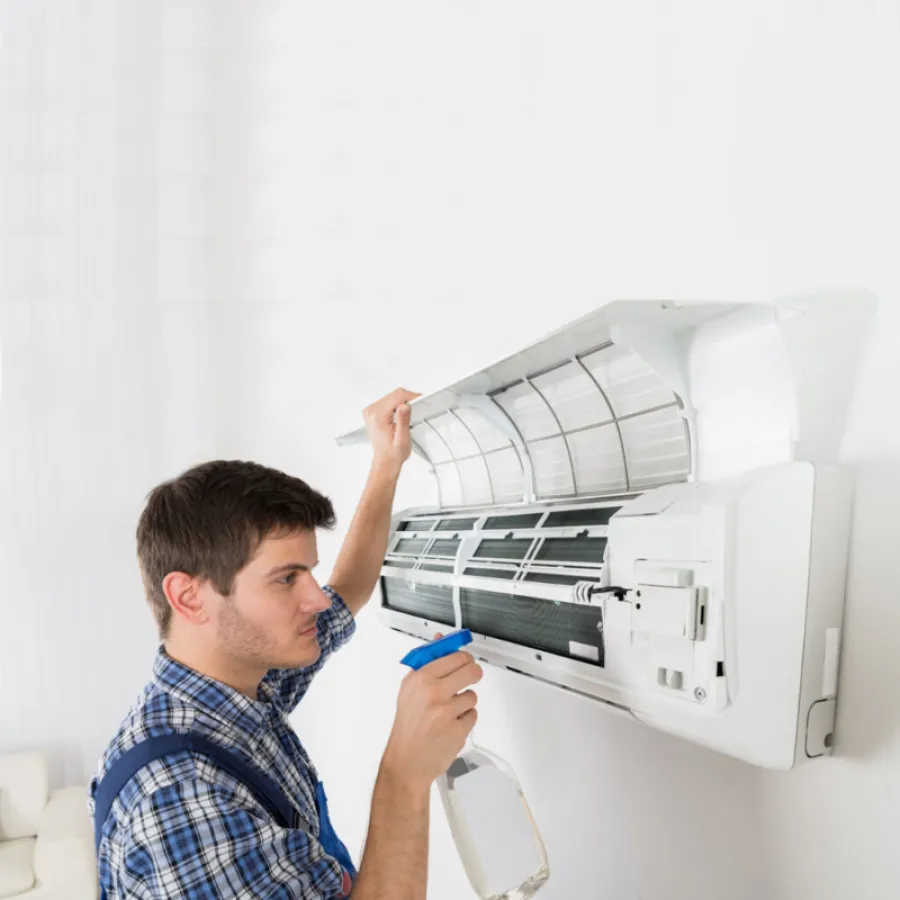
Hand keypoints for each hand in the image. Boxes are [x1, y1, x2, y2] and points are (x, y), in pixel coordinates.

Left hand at [363, 388, 421, 474]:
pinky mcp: (372, 411)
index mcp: (378, 416)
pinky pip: (388, 401)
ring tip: (405, 418)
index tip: (420, 401)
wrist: (385, 460)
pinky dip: (397, 406)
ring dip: (402, 403)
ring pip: (392, 396)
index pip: (398, 395)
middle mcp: (371, 411)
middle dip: (407, 401)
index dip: (412, 397)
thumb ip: (403, 421)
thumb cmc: (393, 453)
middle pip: (394, 394)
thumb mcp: (403, 439)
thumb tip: (404, 406)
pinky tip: (399, 417)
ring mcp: (370, 411)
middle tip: (415, 412)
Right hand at [381, 651, 482, 791]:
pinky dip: (465, 720)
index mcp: (420, 678)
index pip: (455, 656)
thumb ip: (427, 662)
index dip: (464, 658)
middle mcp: (432, 692)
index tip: (464, 661)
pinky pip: (473, 715)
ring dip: (465, 703)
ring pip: (472, 696)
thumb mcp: (409, 689)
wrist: (406, 761)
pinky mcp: (458, 730)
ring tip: (448, 712)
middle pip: (471, 670)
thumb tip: (440, 639)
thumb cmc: (408, 724)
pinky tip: (450, 725)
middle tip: (468, 680)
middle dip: (473, 674)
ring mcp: (446, 711)